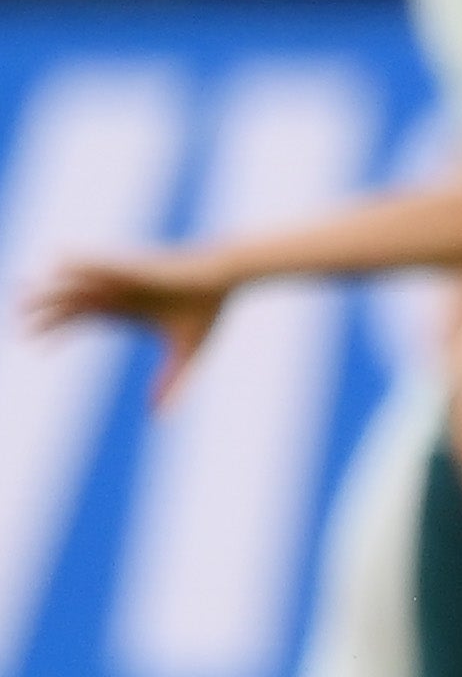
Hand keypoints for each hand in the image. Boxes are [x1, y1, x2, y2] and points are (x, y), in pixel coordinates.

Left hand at [26, 254, 232, 402]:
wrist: (227, 278)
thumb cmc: (208, 310)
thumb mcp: (188, 354)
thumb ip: (172, 382)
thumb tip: (158, 416)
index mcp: (126, 309)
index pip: (81, 318)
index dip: (56, 330)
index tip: (35, 346)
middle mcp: (119, 292)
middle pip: (70, 300)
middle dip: (43, 311)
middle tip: (17, 325)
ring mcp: (123, 278)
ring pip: (76, 283)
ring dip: (49, 290)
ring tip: (22, 294)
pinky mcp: (132, 268)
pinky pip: (96, 264)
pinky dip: (75, 263)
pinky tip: (54, 260)